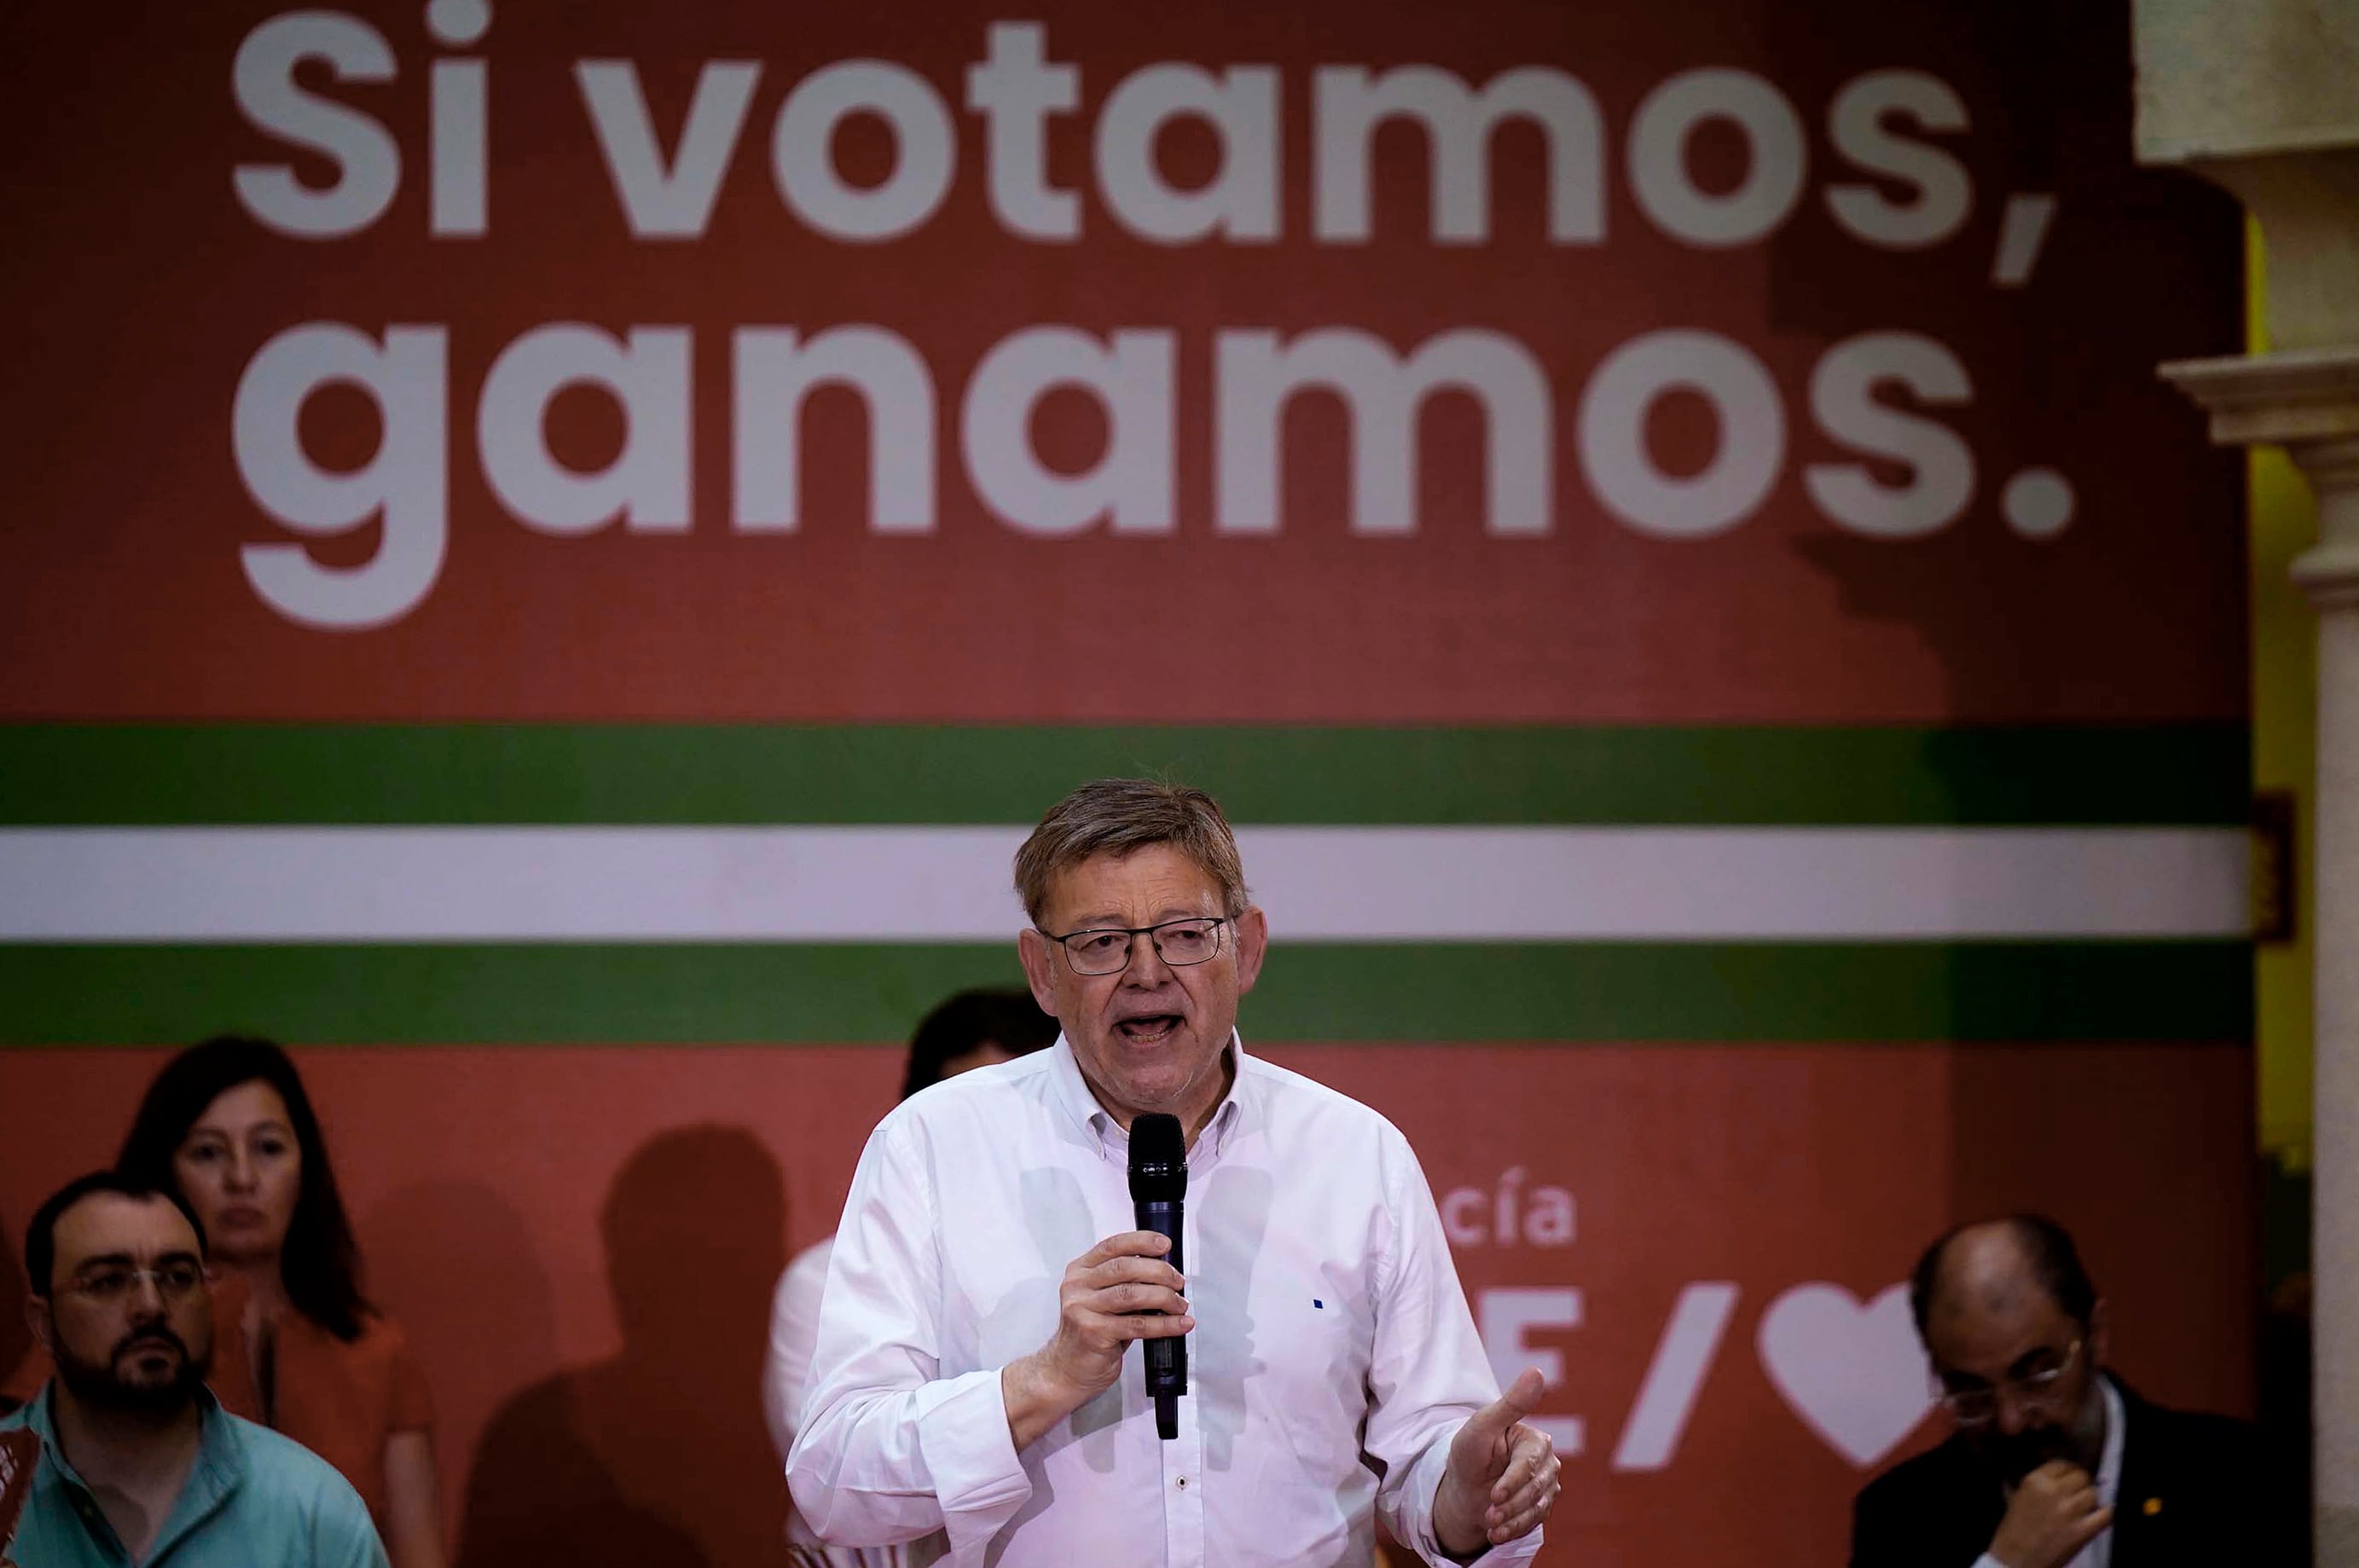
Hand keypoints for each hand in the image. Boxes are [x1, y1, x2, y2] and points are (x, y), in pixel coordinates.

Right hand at [1001, 1231, 1192, 1449]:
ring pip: (1132, 1295)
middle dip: (1159, 1272)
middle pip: (1125, 1267)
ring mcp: (1082, 1309)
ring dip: (1164, 1298)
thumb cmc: (1091, 1332)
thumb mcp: (1101, 1299)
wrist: (1066, 1369)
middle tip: (1178, 1282)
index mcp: (1080, 1271)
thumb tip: (1165, 1273)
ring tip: (1180, 1305)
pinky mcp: (1093, 1333)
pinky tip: (1179, 1324)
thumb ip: (1123, 1282)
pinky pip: (1137, 1325)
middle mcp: (1077, 1286)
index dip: (1142, 1241)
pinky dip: (1164, 1324)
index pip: (1113, 1246)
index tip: (1165, 1245)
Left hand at [1433, 1368, 1559, 1557]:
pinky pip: (1535, 1522)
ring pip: (1537, 1508)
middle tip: (1488, 1516)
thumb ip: (1512, 1403)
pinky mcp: (1542, 1505)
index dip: (1512, 1481)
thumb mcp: (1482, 1425)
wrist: (1464, 1485)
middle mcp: (1547, 1462)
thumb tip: (1537, 1372)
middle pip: (1535, 1489)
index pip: (1530, 1464)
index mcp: (1535, 1439)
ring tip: (1490, 1528)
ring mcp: (1547, 1485)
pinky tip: (1497, 1534)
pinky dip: (1515, 1530)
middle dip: (1510, 1505)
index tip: (1495, 1496)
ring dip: (1512, 1521)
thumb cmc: (1471, 1451)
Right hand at [1989, 1461, 2111, 1567]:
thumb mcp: (2019, 1496)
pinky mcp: (2083, 1531)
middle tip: (2078, 1492)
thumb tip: (2060, 1474)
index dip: (2069, 1470)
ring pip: (2094, 1493)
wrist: (2016, 1560)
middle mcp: (2053, 1492)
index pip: (2062, 1464)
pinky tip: (2099, 1516)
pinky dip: (2105, 1514)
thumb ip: (2039, 1483)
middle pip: (2081, 1476)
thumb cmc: (2014, 1530)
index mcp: (2035, 1481)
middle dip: (2081, 1484)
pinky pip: (2106, 1514)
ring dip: (2091, 1500)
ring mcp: (2070, 1511)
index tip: (2070, 1477)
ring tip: (2085, 1507)